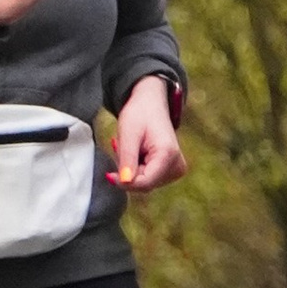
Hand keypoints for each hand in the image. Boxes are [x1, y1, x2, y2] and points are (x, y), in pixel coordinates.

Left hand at [109, 74, 187, 194]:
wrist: (151, 102)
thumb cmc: (140, 114)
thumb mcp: (128, 134)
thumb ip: (127, 159)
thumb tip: (125, 182)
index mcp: (168, 155)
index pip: (145, 183)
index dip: (124, 182)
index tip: (109, 174)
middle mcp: (177, 165)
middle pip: (145, 184)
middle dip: (129, 173)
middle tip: (122, 150)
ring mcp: (177, 169)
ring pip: (146, 183)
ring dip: (133, 170)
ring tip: (131, 149)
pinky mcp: (173, 170)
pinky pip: (150, 179)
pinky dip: (138, 169)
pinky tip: (137, 154)